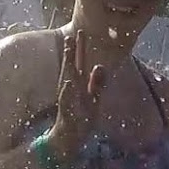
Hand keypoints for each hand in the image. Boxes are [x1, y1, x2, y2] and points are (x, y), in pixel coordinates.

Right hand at [48, 29, 107, 156]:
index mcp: (79, 84)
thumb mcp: (95, 99)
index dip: (80, 48)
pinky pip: (67, 100)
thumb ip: (98, 83)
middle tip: (71, 34)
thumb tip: (101, 65)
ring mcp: (68, 99)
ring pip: (67, 79)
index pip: (80, 63)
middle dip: (72, 51)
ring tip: (68, 50)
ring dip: (67, 64)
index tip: (80, 31)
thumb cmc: (82, 117)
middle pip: (71, 66)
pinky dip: (67, 91)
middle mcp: (71, 89)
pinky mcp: (67, 112)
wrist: (69, 138)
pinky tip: (68, 82)